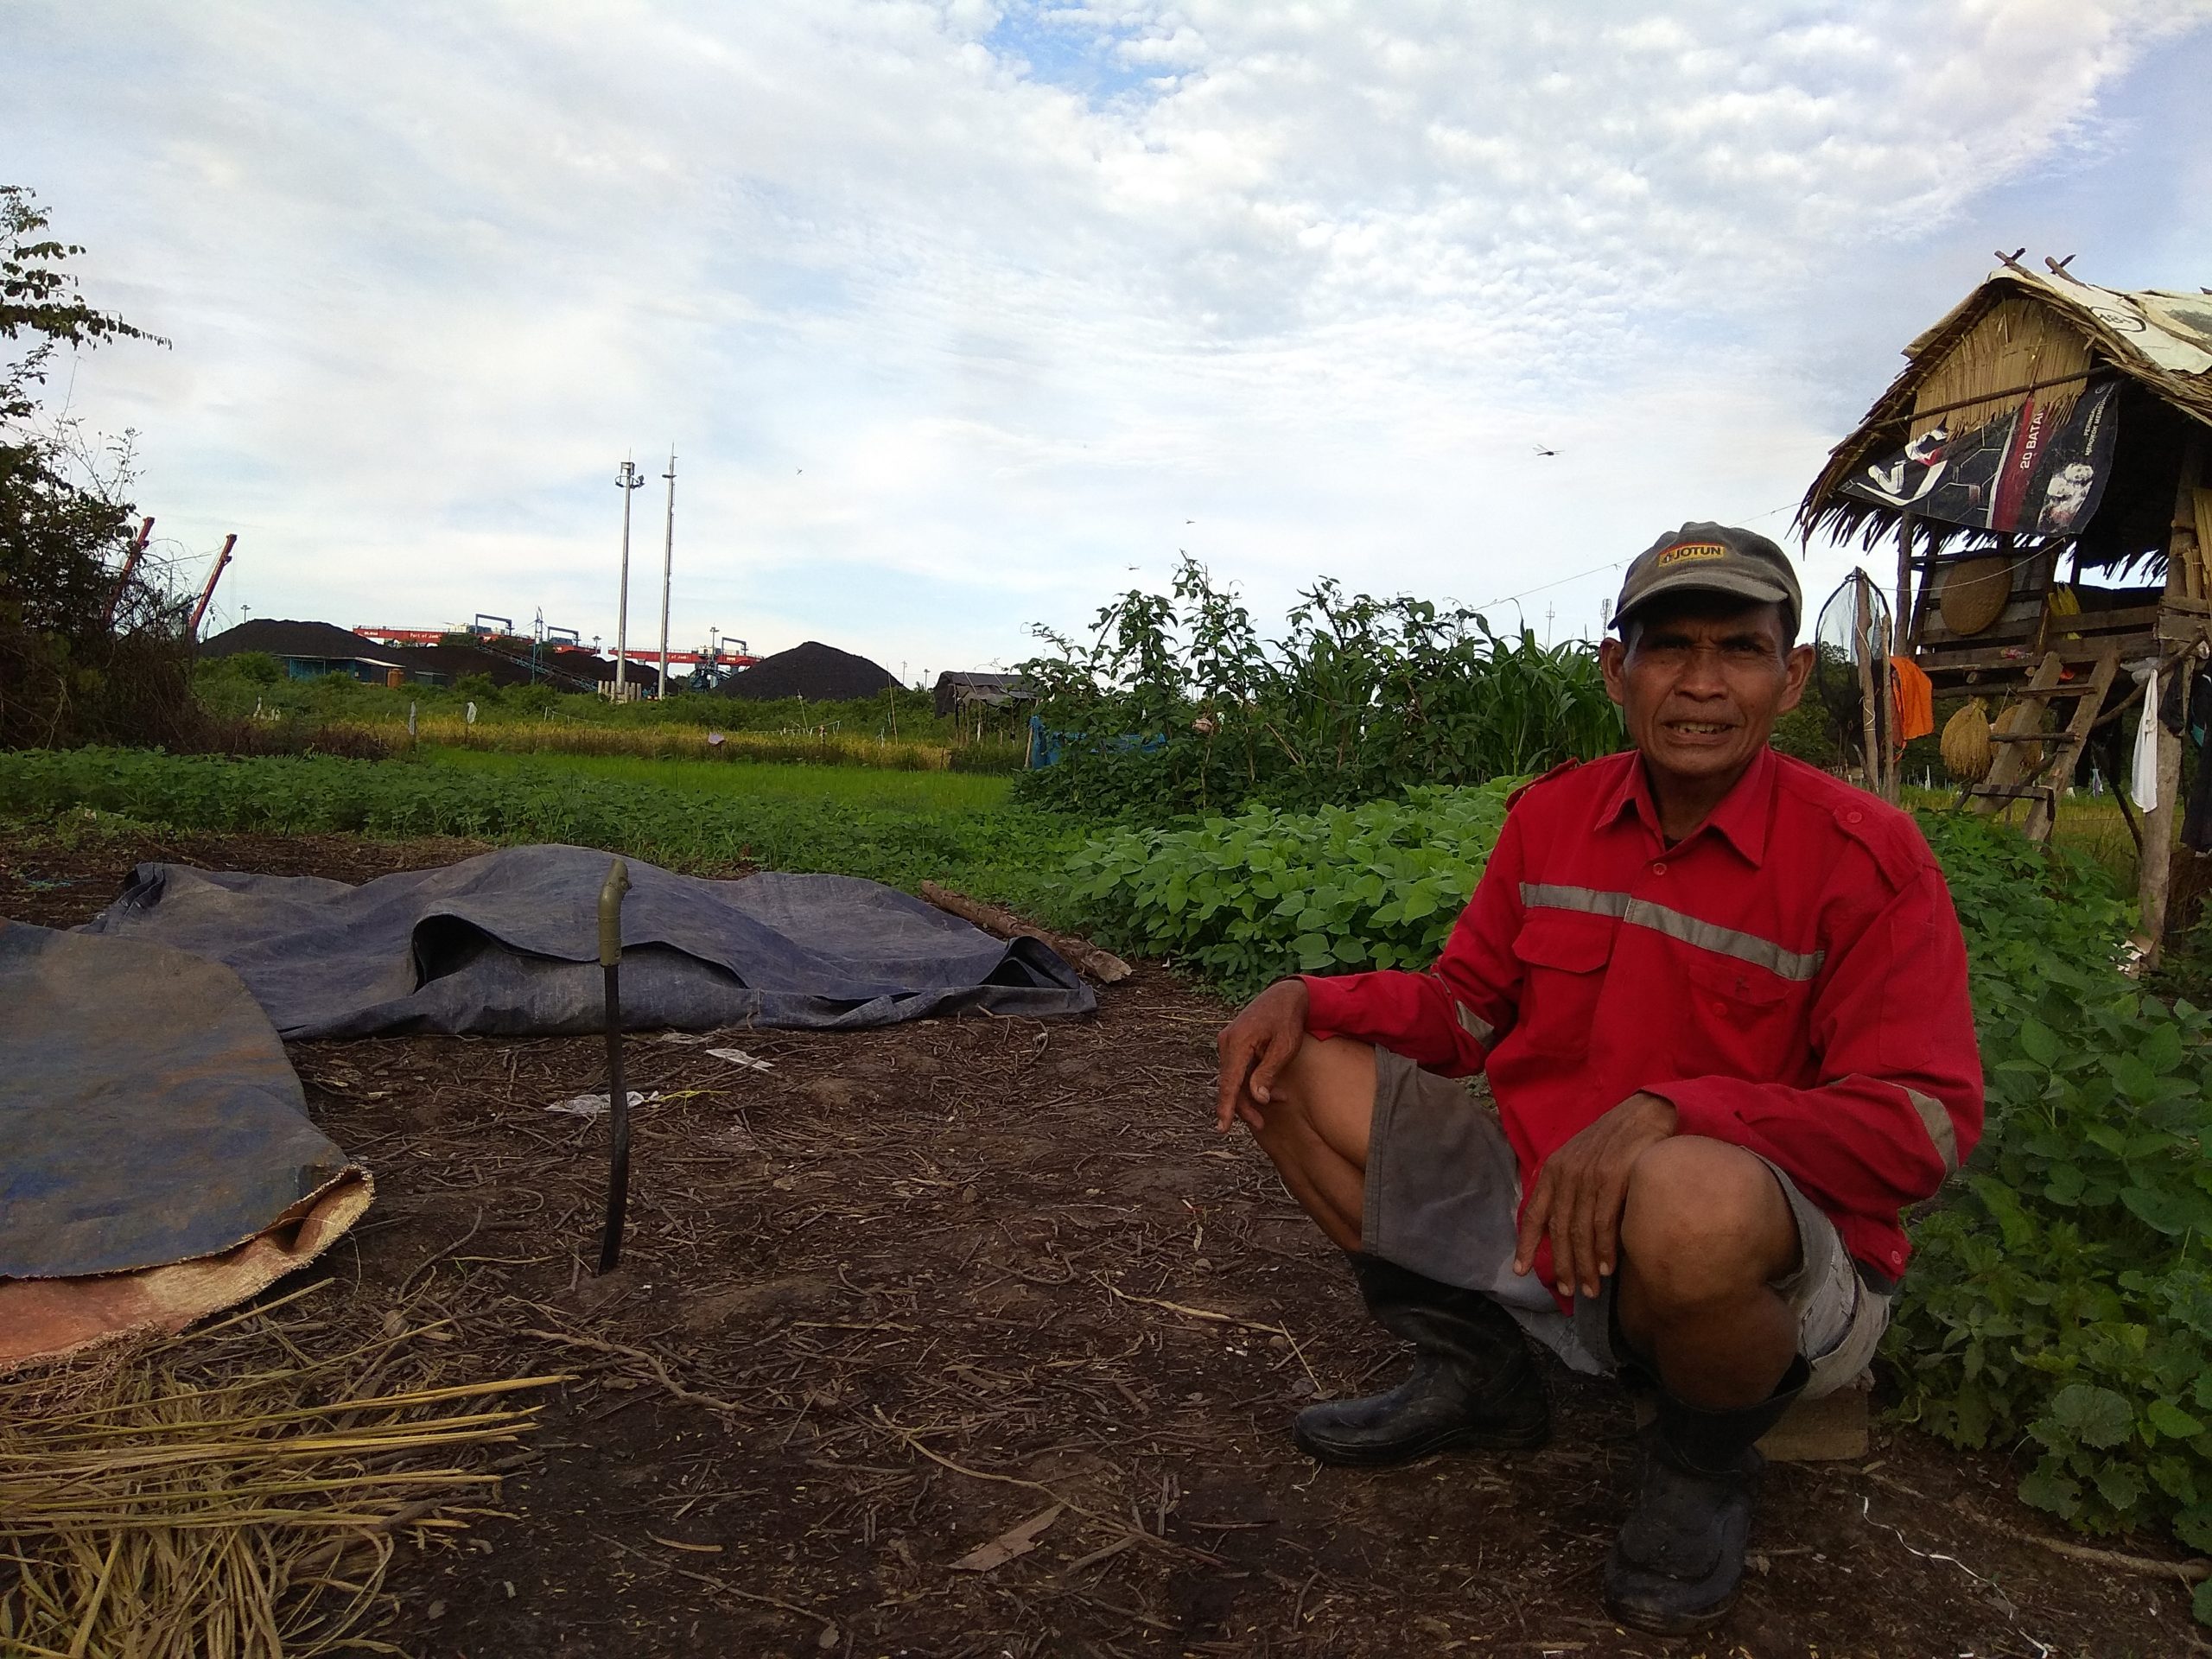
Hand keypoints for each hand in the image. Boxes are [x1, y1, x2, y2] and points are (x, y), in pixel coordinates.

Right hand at [1214, 979, 1309, 1133]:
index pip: (1229, 1083)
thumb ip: (1268, 1073)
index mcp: (1237, 1043)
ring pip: (1234, 1077)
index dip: (1226, 1108)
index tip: (1222, 1128)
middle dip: (1244, 1106)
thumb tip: (1257, 1098)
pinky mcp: (1234, 1043)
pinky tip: (1272, 1089)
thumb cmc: (1288, 1020)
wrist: (1286, 995)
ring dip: (1252, 1093)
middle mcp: (1227, 1042)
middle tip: (1261, 1124)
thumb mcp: (1284, 1048)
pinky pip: (1239, 1068)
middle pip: (1230, 1083)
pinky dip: (1252, 1080)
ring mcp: (1228, 1042)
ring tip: (1278, 1100)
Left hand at [1512, 1091, 1677, 1299]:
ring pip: (1580, 1232)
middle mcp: (1566, 1173)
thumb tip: (1560, 1231)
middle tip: (1567, 1291)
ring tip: (1589, 1289)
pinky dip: (1604, 1249)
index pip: (1533, 1213)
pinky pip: (1604, 1223)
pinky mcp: (1614, 1179)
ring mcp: (1589, 1176)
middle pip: (1558, 1230)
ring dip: (1585, 1265)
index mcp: (1553, 1170)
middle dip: (1561, 1265)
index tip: (1521, 1271)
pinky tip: (1607, 1267)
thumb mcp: (1580, 1160)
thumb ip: (1567, 1190)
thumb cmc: (1613, 1143)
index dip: (1525, 1244)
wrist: (1643, 1114)